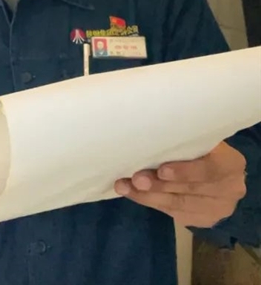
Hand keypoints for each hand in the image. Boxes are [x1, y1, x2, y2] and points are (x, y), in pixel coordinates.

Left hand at [114, 141, 246, 227]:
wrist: (214, 171)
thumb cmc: (199, 148)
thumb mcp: (196, 140)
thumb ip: (181, 142)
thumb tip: (146, 135)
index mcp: (231, 163)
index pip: (210, 169)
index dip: (185, 172)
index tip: (161, 170)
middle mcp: (231, 189)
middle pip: (191, 189)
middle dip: (159, 185)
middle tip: (135, 179)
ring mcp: (219, 208)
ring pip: (179, 204)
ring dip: (148, 196)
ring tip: (125, 187)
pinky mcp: (204, 220)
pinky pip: (175, 213)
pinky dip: (151, 202)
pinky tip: (133, 194)